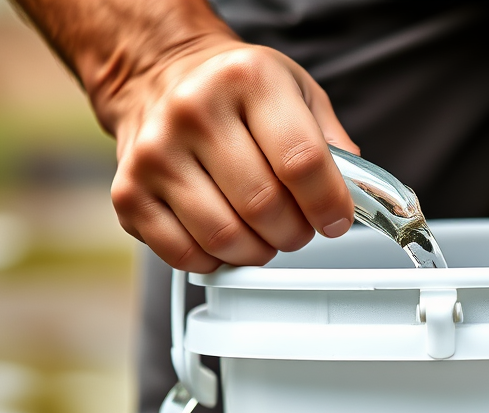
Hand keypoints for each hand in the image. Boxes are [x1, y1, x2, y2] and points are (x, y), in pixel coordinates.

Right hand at [102, 38, 356, 270]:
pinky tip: (226, 237)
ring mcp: (156, 153)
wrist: (158, 76)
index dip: (329, 206)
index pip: (302, 163)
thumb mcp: (298, 93)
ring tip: (263, 233)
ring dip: (258, 251)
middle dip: (294, 232)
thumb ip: (334, 145)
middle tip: (297, 226)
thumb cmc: (236, 93)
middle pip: (265, 208)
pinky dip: (216, 261)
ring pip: (226, 239)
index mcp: (246, 79)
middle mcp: (193, 111)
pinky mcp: (129, 193)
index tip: (335, 220)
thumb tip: (359, 198)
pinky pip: (186, 256)